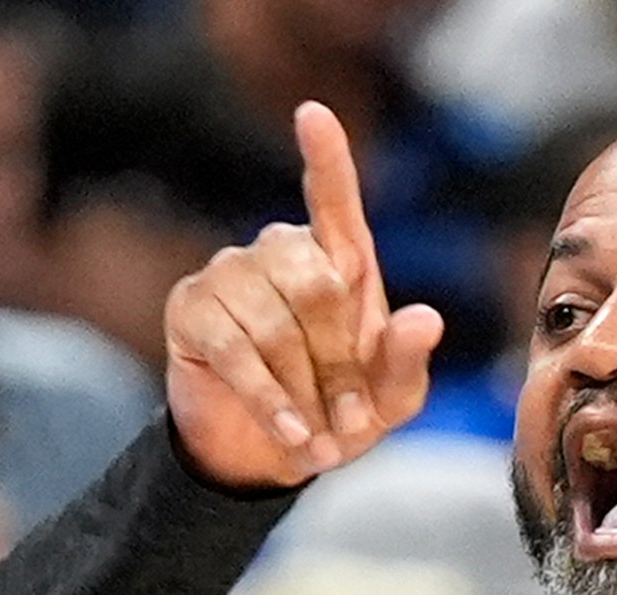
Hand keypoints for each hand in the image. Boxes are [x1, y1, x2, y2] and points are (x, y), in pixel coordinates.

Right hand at [164, 101, 443, 490]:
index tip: (313, 115)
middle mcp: (280, 253)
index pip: (332, 198)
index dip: (326, 157)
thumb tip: (426, 317)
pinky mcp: (191, 309)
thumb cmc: (338, 414)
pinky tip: (289, 431)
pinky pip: (235, 351)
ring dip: (303, 390)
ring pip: (273, 326)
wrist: (267, 457)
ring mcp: (230, 274)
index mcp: (337, 259)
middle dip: (338, 364)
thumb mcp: (389, 399)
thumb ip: (406, 361)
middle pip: (315, 287)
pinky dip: (268, 399)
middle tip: (351, 423)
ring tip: (318, 437)